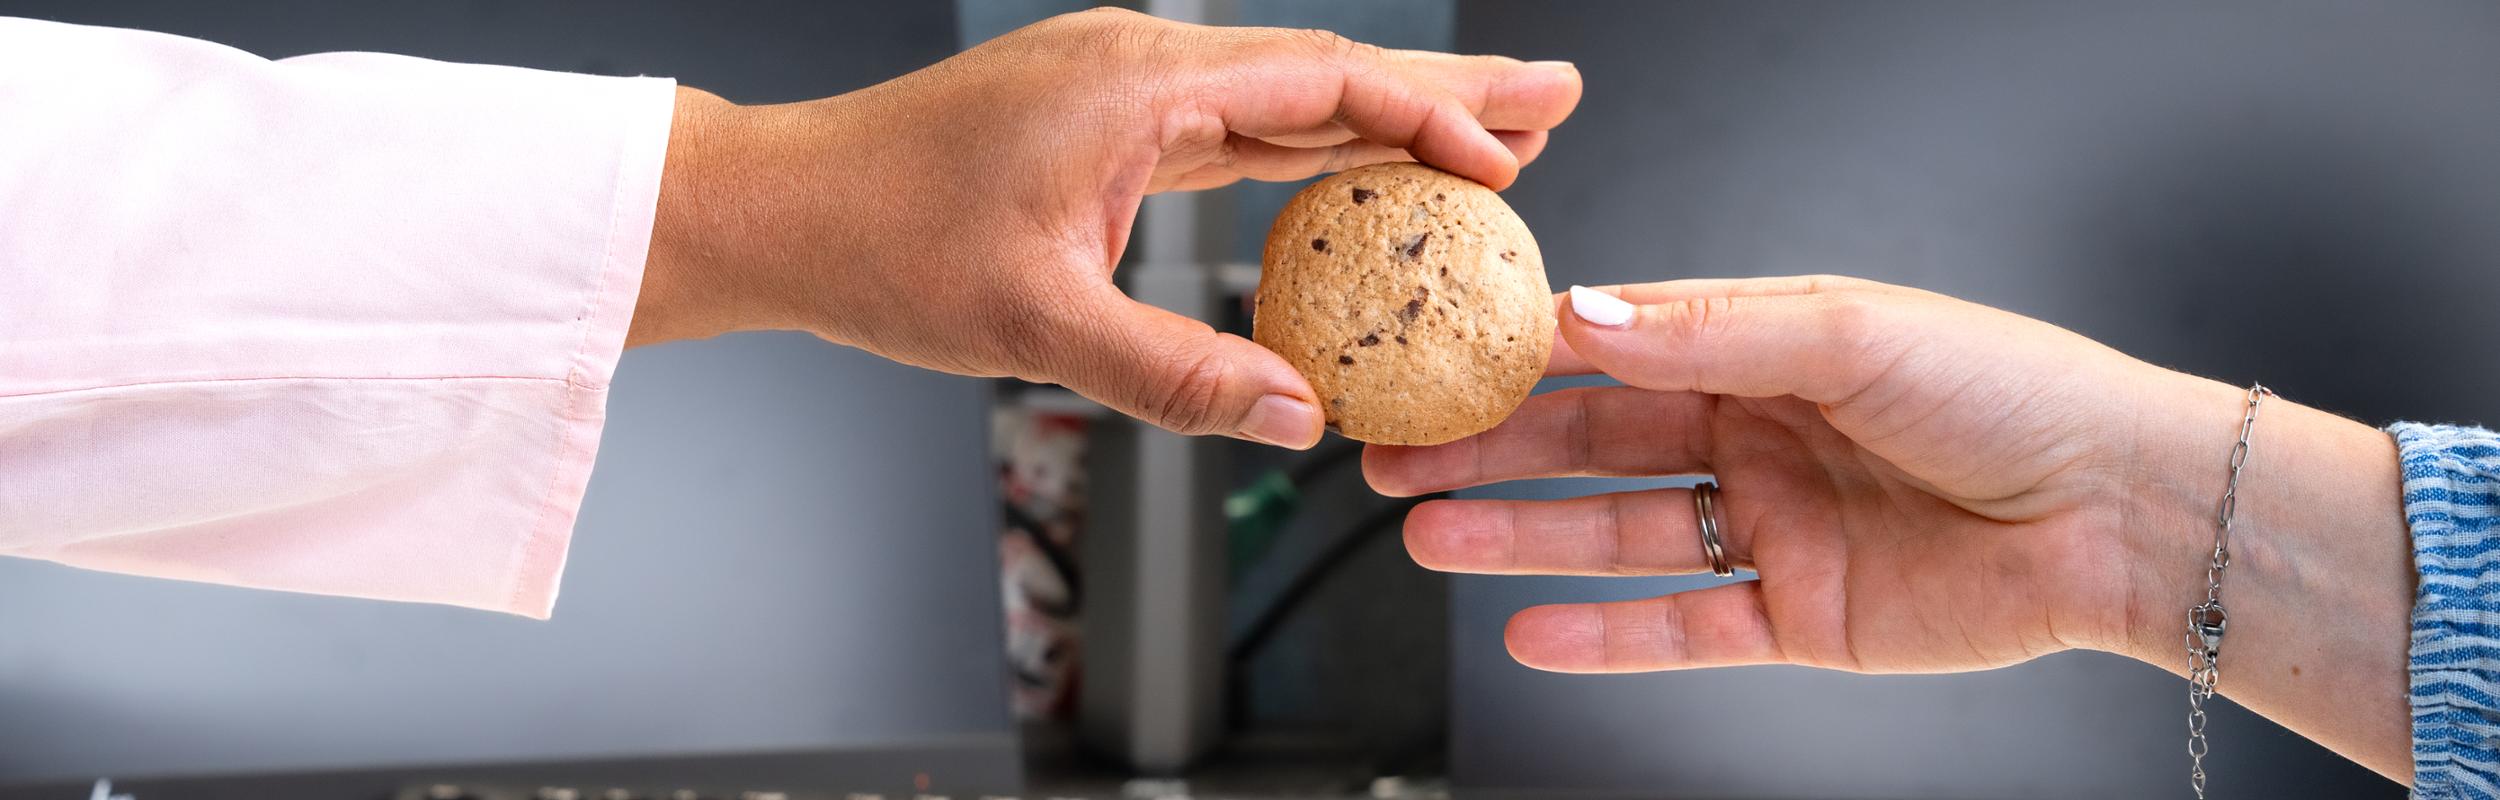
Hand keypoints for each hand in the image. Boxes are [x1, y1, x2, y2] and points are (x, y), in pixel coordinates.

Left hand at [630, 8, 1581, 447]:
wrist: (778, 208)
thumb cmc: (881, 247)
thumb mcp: (1034, 326)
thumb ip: (1176, 374)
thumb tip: (1299, 417)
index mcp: (1137, 84)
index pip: (1321, 85)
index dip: (1429, 116)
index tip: (1514, 154)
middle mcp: (1140, 65)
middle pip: (1327, 71)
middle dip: (1448, 88)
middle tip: (1557, 96)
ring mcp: (1122, 86)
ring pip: (1288, 95)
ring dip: (1389, 114)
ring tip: (1493, 133)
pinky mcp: (1103, 119)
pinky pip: (1236, 126)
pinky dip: (1312, 144)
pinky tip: (1360, 166)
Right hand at [1364, 277, 2414, 776]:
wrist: (2124, 515)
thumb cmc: (2014, 394)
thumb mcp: (1850, 330)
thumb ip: (1709, 331)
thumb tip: (1582, 316)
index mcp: (1766, 348)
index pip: (1616, 349)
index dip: (1520, 357)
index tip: (1433, 360)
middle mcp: (1758, 434)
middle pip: (1593, 444)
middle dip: (1489, 451)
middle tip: (1394, 457)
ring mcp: (1773, 528)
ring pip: (1617, 533)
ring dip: (1519, 536)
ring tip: (1427, 536)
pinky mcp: (1800, 617)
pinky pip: (1681, 627)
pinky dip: (1602, 634)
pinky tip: (1528, 629)